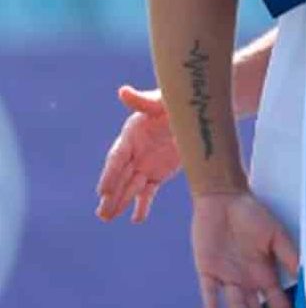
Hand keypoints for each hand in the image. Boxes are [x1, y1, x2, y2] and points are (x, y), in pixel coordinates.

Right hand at [96, 85, 178, 223]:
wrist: (198, 112)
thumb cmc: (176, 102)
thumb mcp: (162, 100)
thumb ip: (143, 100)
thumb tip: (123, 91)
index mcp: (131, 134)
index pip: (117, 157)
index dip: (110, 174)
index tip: (102, 191)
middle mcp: (134, 152)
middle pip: (120, 176)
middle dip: (111, 195)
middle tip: (102, 214)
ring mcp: (145, 164)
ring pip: (131, 187)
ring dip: (121, 203)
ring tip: (107, 219)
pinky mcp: (158, 174)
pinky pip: (148, 192)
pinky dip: (143, 205)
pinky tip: (137, 219)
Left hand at [190, 191, 297, 307]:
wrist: (224, 200)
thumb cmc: (252, 213)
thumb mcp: (276, 234)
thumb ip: (289, 254)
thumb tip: (305, 273)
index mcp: (265, 272)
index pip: (276, 299)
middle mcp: (248, 281)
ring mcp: (227, 278)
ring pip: (235, 306)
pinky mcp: (208, 273)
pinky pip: (210, 295)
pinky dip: (212, 307)